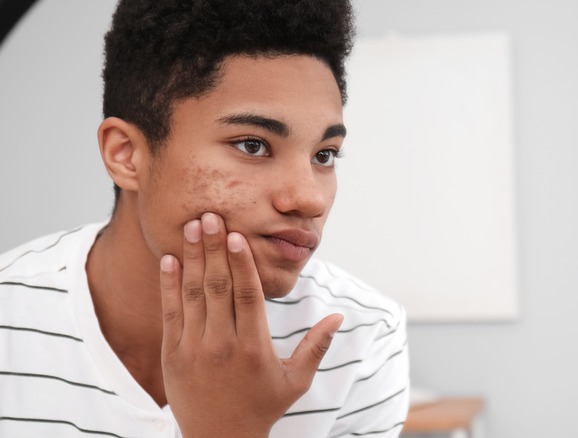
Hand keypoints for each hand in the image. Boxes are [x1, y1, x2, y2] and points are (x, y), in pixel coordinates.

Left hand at [159, 212, 342, 437]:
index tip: (237, 235)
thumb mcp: (297, 380)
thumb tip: (339, 316)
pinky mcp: (172, 355)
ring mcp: (193, 350)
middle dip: (214, 248)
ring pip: (193, 294)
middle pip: (217, 288)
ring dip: (191, 257)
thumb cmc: (263, 407)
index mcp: (254, 349)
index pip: (247, 297)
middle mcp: (222, 346)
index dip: (241, 264)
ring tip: (191, 226)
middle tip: (210, 215)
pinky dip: (169, 284)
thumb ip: (317, 346)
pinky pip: (170, 313)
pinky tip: (170, 259)